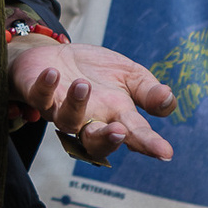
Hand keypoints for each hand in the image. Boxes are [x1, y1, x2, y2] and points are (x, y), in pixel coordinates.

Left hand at [7, 35, 176, 164]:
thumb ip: (148, 91)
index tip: (165, 152)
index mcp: (115, 116)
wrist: (57, 55)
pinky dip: (45, 87)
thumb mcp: (129, 75)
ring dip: (75, 105)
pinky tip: (53, 73)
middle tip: (119, 131)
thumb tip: (169, 100)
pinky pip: (39, 97)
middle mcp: (88, 119)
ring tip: (83, 85)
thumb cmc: (96, 71)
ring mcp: (61, 109)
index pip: (135, 134)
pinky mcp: (38, 94)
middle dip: (107, 140)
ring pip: (66, 121)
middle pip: (95, 142)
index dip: (148, 144)